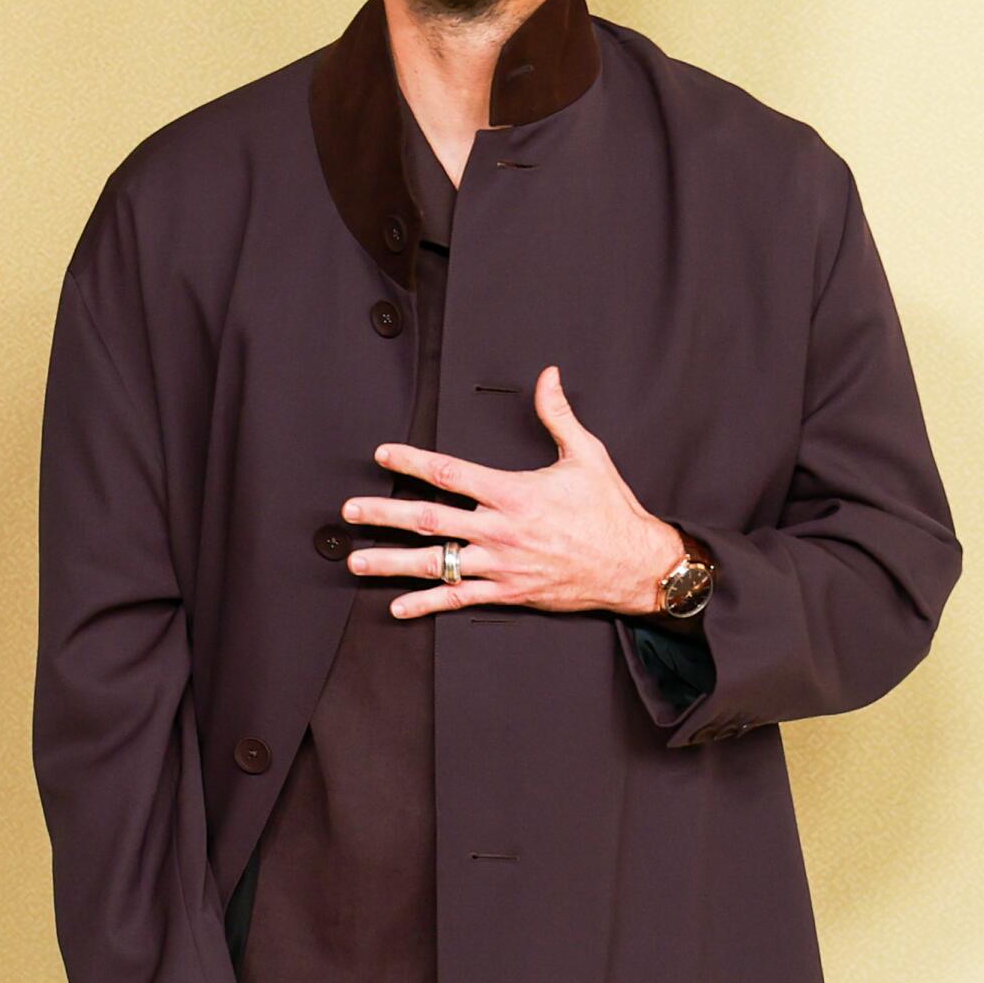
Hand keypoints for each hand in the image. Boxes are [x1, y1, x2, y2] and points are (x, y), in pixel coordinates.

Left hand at [341, 362, 679, 617]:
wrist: (633, 566)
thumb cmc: (610, 511)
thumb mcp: (587, 455)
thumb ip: (558, 415)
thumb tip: (548, 375)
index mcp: (514, 493)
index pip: (450, 472)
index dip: (412, 460)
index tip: (384, 453)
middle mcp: (501, 530)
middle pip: (430, 519)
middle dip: (385, 513)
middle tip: (351, 510)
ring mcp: (501, 564)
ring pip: (436, 563)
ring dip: (391, 562)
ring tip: (357, 559)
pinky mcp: (508, 592)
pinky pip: (458, 600)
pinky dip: (426, 605)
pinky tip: (397, 607)